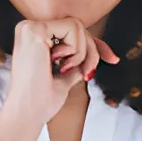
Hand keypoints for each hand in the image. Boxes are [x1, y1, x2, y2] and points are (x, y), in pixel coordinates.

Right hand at [3, 19, 118, 130]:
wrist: (27, 114)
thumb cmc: (41, 102)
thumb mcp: (65, 77)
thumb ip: (76, 64)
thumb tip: (94, 55)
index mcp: (33, 39)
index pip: (71, 32)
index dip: (95, 45)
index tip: (113, 59)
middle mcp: (28, 29)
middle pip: (76, 27)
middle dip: (91, 51)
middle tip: (87, 74)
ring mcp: (29, 27)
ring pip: (77, 26)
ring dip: (81, 53)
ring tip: (65, 70)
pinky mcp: (34, 30)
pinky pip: (72, 27)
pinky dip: (76, 50)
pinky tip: (61, 65)